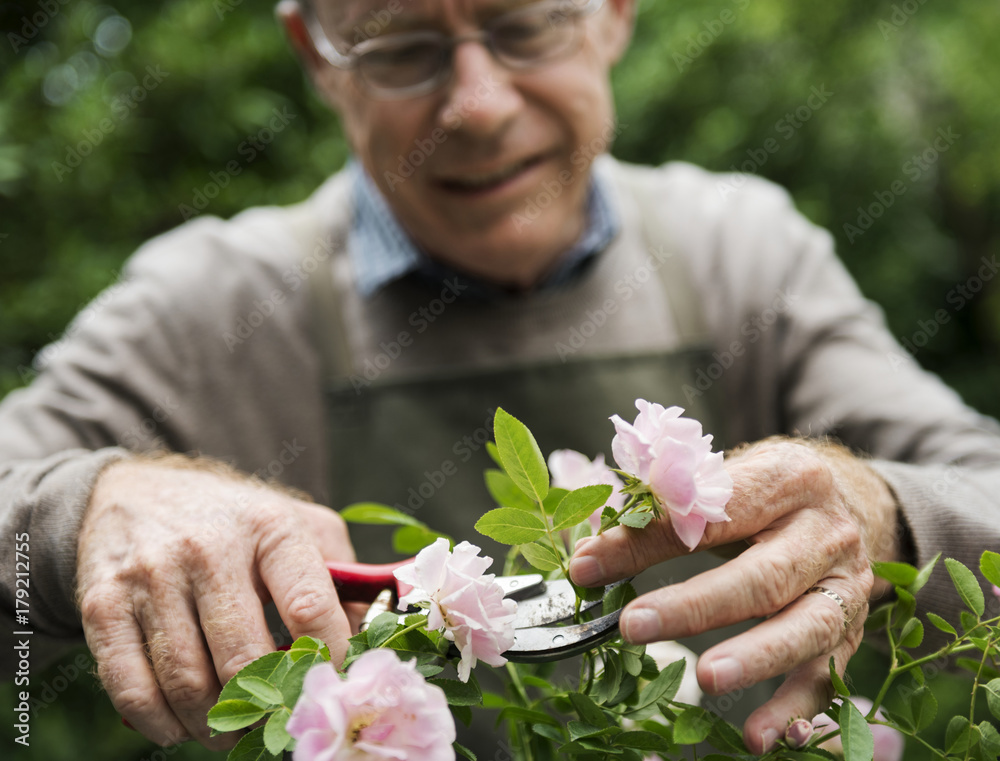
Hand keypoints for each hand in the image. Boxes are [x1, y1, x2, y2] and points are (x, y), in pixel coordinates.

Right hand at [76, 457, 355, 749]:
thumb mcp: (298, 524)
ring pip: (187, 682)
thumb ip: (343, 576)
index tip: (329, 684)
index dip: (327, 659)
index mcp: (270, 528)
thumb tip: (368, 641)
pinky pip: (130, 687)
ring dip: (214, 724)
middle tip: (275, 722)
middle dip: (266, 707)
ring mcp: (152, 577)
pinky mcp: (103, 605)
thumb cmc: (234, 520)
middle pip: (244, 659)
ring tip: (230, 730)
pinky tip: (180, 726)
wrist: (132, 491)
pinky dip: (160, 724)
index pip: (311, 607)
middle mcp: (209, 549)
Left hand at [568, 437, 900, 754]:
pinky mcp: (852, 629)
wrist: (852, 501)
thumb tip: (590, 553)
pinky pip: (827, 674)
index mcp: (785, 480)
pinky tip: (759, 737)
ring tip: (707, 680)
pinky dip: (795, 710)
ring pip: (805, 627)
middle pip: (762, 575)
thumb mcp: (725, 481)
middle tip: (634, 626)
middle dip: (696, 606)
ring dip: (755, 659)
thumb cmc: (768, 492)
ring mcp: (846, 584)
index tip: (590, 565)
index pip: (712, 513)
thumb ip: (662, 512)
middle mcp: (824, 531)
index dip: (648, 539)